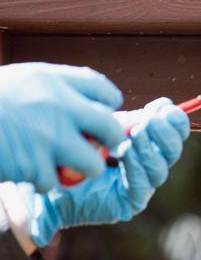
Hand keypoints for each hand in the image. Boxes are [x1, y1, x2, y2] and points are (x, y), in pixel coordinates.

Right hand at [0, 63, 124, 191]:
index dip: (111, 104)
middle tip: (107, 147)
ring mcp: (47, 139)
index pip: (104, 91)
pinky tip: (29, 171)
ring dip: (83, 169)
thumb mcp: (25, 79)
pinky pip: (53, 182)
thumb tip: (94, 102)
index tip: (107, 112)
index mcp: (54, 80)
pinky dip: (43, 181)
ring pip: (92, 165)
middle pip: (110, 128)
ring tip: (68, 166)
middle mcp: (58, 107)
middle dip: (113, 141)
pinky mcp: (31, 166)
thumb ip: (59, 86)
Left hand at [20, 97, 189, 247]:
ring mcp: (142, 185)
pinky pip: (142, 184)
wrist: (47, 179)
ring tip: (134, 133)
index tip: (165, 109)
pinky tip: (123, 151)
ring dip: (148, 147)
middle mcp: (149, 165)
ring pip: (160, 168)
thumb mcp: (106, 126)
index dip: (176, 121)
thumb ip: (133, 117)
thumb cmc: (75, 148)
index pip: (175, 133)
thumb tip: (165, 105)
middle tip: (149, 121)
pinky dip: (135, 165)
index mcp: (149, 144)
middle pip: (174, 150)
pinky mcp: (130, 202)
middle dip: (165, 134)